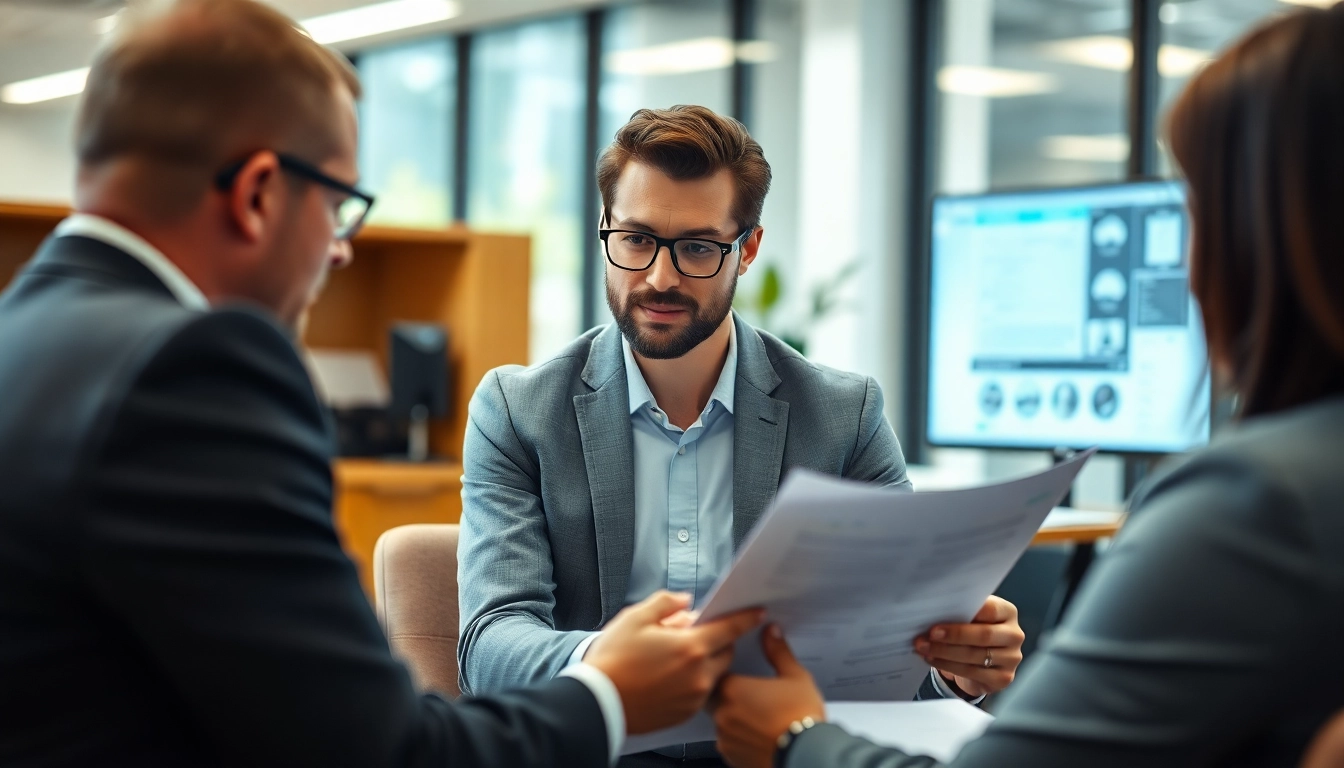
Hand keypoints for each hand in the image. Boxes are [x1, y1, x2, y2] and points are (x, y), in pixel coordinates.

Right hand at [586, 591, 763, 734]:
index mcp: (691, 647)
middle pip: (724, 652)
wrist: (597, 701)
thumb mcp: (635, 618)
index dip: (746, 618)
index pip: (730, 629)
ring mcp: (693, 697)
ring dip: (704, 663)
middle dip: (716, 641)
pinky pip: (700, 693)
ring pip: (713, 674)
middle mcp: (699, 675)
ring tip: (675, 659)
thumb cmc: (613, 660)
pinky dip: (693, 682)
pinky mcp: (684, 713)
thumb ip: (666, 604)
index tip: (758, 612)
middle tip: (690, 636)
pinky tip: (669, 678)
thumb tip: (686, 603)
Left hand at [712, 625, 824, 767]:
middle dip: (731, 696)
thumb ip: (778, 652)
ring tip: (761, 718)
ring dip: (735, 718)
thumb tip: (771, 632)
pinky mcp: (731, 758)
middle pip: (717, 698)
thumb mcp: (795, 677)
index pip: (720, 674)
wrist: (808, 755)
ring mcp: (725, 739)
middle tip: (754, 697)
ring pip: (723, 722)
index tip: (745, 677)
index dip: (732, 674)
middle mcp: (722, 714)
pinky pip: (730, 743)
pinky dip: (740, 738)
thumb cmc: (801, 717)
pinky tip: (760, 734)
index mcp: (733, 689)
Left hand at [915, 595, 1024, 697]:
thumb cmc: (973, 631)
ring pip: (976, 655)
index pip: (990, 609)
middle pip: (984, 635)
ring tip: (924, 648)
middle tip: (929, 635)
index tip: (940, 617)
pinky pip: (973, 673)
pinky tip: (932, 660)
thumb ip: (961, 612)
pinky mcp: (1003, 678)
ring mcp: (1011, 658)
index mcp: (1007, 612)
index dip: (965, 613)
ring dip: (945, 652)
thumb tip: (935, 610)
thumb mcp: (971, 618)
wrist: (982, 661)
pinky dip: (949, 666)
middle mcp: (1014, 635)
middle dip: (953, 635)